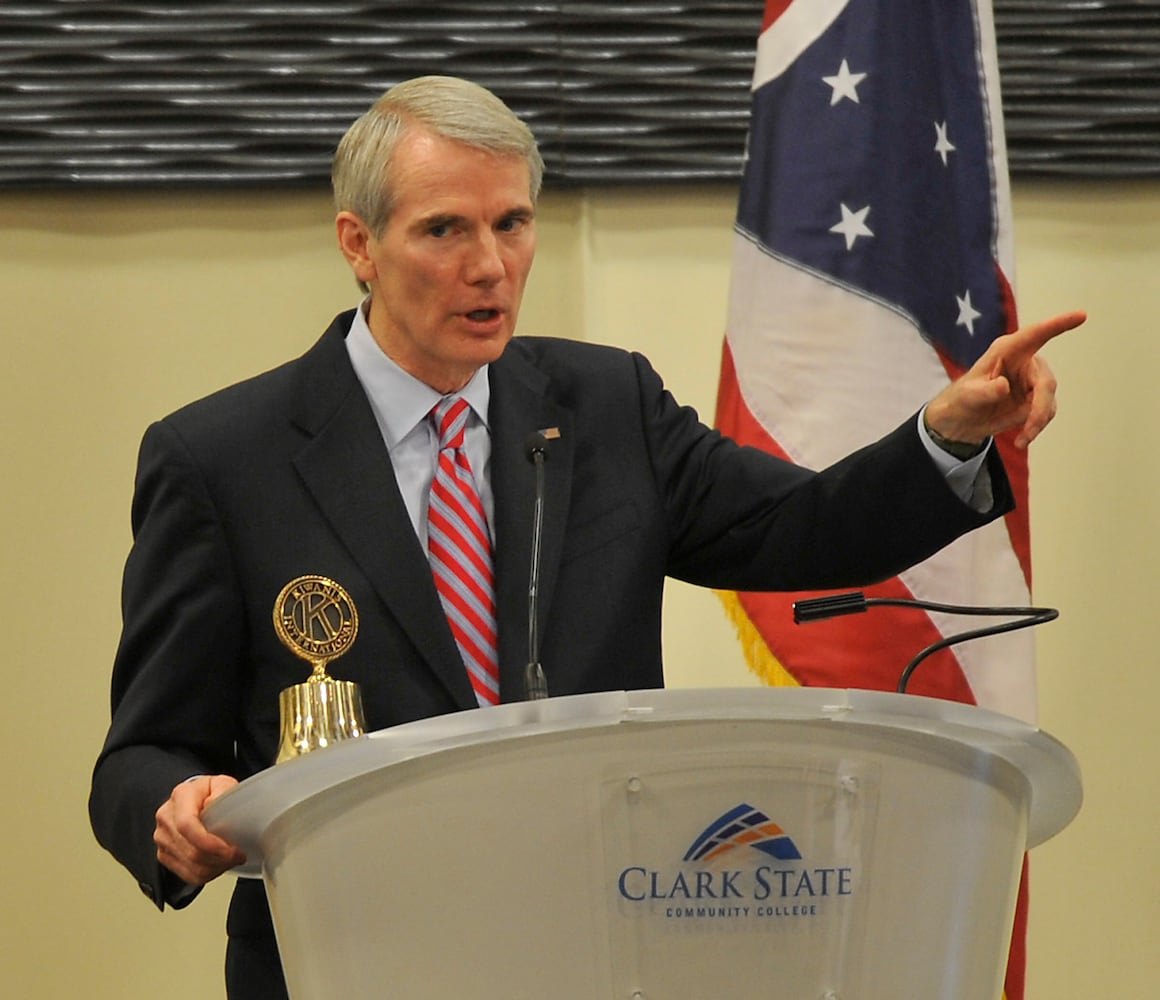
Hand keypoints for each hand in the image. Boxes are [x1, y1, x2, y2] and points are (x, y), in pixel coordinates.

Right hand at [154, 774, 245, 885]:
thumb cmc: (211, 792)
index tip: (230, 849)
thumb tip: (214, 803)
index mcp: (181, 796)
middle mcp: (166, 817)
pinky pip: (186, 874)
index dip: (209, 843)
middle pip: (189, 850)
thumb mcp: (223, 784)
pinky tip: (218, 865)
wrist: (196, 798)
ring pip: (189, 866)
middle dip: (219, 858)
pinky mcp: (164, 854)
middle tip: (238, 855)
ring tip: (231, 860)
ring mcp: (163, 838)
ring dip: (215, 868)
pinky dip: (206, 874)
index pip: (186, 825)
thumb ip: (222, 790)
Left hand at [925, 310, 1085, 449]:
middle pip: (1045, 382)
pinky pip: (1046, 412)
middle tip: (1030, 429)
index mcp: (1007, 350)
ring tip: (1022, 438)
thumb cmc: (962, 399)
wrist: (964, 421)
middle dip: (1039, 408)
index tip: (1081, 315)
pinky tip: (1022, 439)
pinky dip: (1036, 427)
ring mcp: (1033, 381)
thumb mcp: (968, 395)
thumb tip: (1004, 386)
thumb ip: (985, 391)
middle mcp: (1025, 362)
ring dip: (1037, 421)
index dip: (1058, 325)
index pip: (1035, 335)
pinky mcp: (1037, 399)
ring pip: (1048, 400)